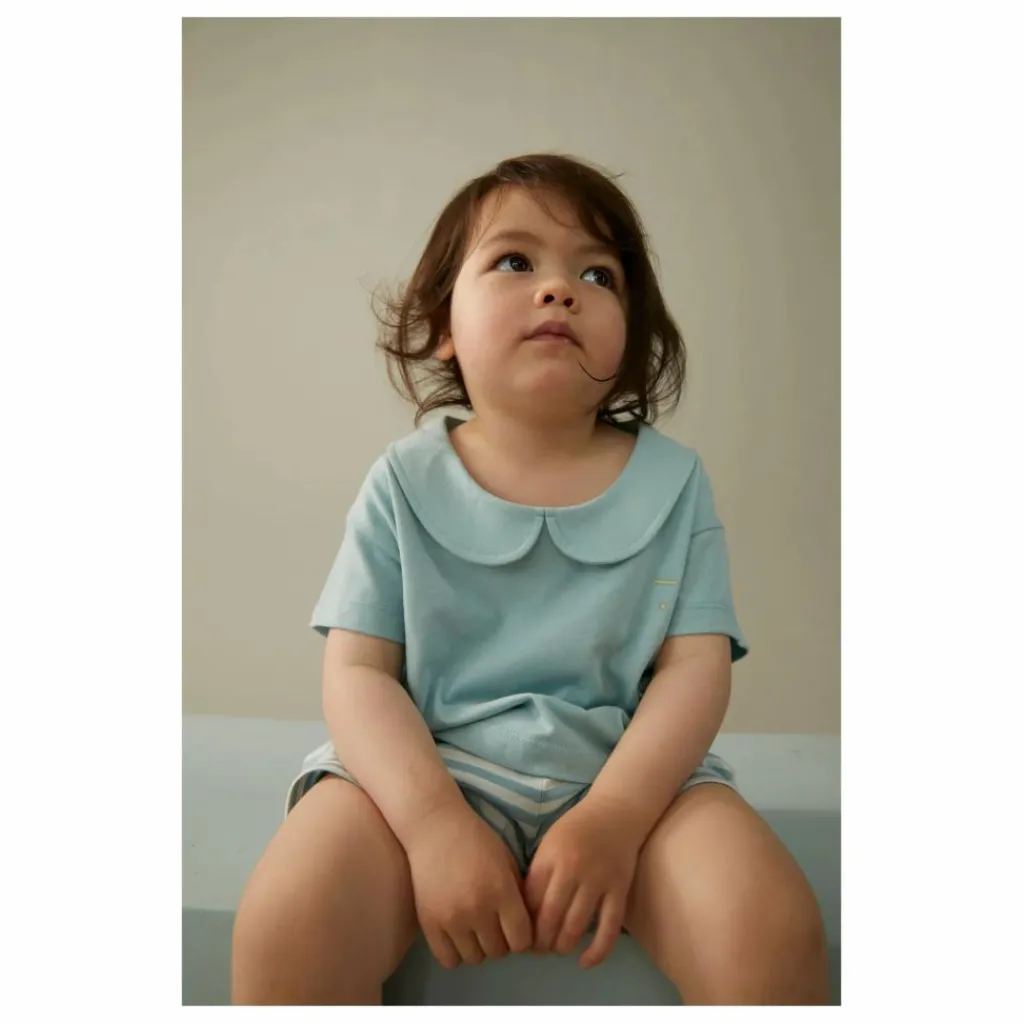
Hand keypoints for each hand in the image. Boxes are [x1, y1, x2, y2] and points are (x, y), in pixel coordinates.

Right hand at [403, 801, 532, 968]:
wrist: (434, 826)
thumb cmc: (475, 838)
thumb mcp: (506, 860)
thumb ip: (518, 893)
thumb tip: (527, 924)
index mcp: (502, 892)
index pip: (522, 940)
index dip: (522, 937)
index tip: (516, 927)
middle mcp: (478, 910)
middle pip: (499, 952)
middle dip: (501, 941)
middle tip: (494, 925)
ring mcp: (452, 919)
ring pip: (474, 959)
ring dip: (478, 947)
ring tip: (474, 929)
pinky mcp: (429, 923)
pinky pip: (448, 959)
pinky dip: (456, 953)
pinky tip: (457, 935)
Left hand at [524, 795, 644, 968]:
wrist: (616, 811)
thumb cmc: (577, 828)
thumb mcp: (549, 843)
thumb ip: (538, 873)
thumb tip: (522, 912)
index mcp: (549, 857)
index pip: (530, 901)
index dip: (522, 924)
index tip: (520, 936)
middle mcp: (572, 869)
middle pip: (550, 917)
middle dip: (540, 942)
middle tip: (537, 950)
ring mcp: (598, 880)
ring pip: (576, 926)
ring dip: (563, 946)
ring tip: (557, 950)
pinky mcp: (619, 890)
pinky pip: (609, 927)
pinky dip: (597, 951)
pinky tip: (584, 963)